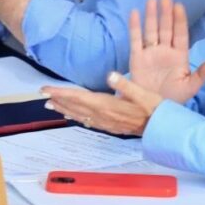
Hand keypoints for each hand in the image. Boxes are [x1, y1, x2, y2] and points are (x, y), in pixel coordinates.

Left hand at [42, 72, 162, 136]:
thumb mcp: (142, 93)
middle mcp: (103, 115)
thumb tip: (110, 75)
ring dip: (65, 109)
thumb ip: (125, 84)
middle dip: (58, 100)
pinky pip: (88, 121)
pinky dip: (77, 117)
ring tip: (52, 105)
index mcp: (107, 105)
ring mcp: (106, 122)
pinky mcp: (110, 126)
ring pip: (80, 115)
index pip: (78, 97)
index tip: (46, 90)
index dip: (61, 93)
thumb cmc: (155, 109)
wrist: (162, 129)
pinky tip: (74, 116)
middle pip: (75, 107)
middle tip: (42, 95)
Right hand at [130, 0, 204, 102]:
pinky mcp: (136, 58)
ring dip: (151, 16)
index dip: (179, 20)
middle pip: (165, 28)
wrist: (150, 109)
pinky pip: (135, 40)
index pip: (180, 34)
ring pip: (151, 30)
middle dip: (166, 13)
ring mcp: (150, 53)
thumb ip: (202, 75)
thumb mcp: (190, 88)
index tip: (179, 6)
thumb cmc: (172, 98)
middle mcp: (165, 51)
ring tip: (152, 0)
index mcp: (179, 56)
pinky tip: (135, 13)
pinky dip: (134, 27)